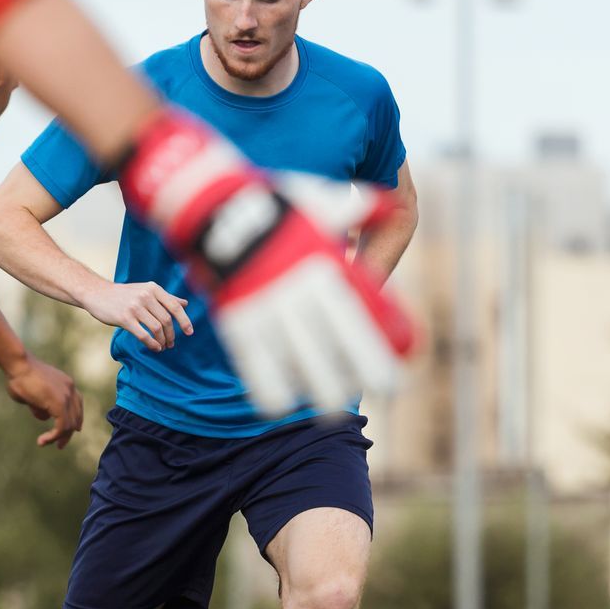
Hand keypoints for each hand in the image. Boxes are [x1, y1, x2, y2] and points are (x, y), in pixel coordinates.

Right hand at [5, 354, 84, 448]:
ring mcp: (67, 396)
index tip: (73, 431)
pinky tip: (42, 441)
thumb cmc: (20, 376)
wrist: (18, 365)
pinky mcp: (60, 404)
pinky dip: (53, 436)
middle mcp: (70, 389)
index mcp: (67, 384)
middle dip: (68, 433)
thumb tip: (44, 416)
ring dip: (57, 437)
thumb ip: (40, 405)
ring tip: (44, 443)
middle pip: (76, 417)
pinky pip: (62, 427)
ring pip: (69, 425)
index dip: (76, 420)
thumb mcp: (33, 394)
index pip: (78, 405)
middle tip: (59, 445)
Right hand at [81, 281, 192, 351]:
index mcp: (153, 288)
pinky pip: (143, 335)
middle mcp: (145, 296)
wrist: (97, 293)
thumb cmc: (124, 294)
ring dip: (163, 341)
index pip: (174, 306)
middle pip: (166, 320)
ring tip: (163, 347)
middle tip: (171, 344)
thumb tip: (185, 304)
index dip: (184, 321)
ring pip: (157, 328)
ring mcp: (134, 307)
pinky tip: (155, 348)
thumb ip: (165, 298)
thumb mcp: (145, 291)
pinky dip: (152, 344)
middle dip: (171, 335)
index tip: (189, 332)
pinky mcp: (124, 318)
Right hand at [120, 110, 412, 413]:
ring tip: (333, 407)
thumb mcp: (318, 201)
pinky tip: (280, 404)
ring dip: (316, 386)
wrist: (214, 205)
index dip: (377, 346)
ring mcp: (265, 306)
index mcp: (321, 264)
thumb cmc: (274, 205)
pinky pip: (253, 360)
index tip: (395, 370)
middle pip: (333, 341)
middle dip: (356, 371)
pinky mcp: (236, 318)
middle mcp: (297, 289)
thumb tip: (387, 205)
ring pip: (296, 357)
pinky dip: (267, 385)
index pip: (357, 314)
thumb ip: (356, 209)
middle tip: (375, 391)